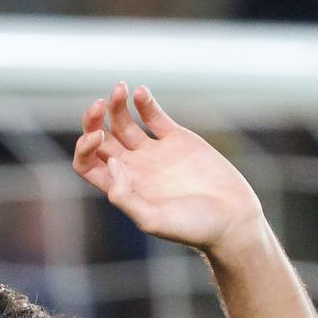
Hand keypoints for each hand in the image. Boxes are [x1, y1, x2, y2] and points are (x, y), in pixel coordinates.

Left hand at [73, 83, 265, 253]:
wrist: (233, 220)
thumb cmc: (194, 228)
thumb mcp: (153, 221)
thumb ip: (125, 196)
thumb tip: (111, 163)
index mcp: (123, 189)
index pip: (87, 163)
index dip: (84, 147)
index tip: (100, 137)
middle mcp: (135, 169)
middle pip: (100, 138)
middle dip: (93, 119)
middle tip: (99, 105)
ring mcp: (155, 152)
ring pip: (123, 122)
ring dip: (116, 104)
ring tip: (120, 89)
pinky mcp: (177, 139)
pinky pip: (154, 115)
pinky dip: (144, 102)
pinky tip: (141, 92)